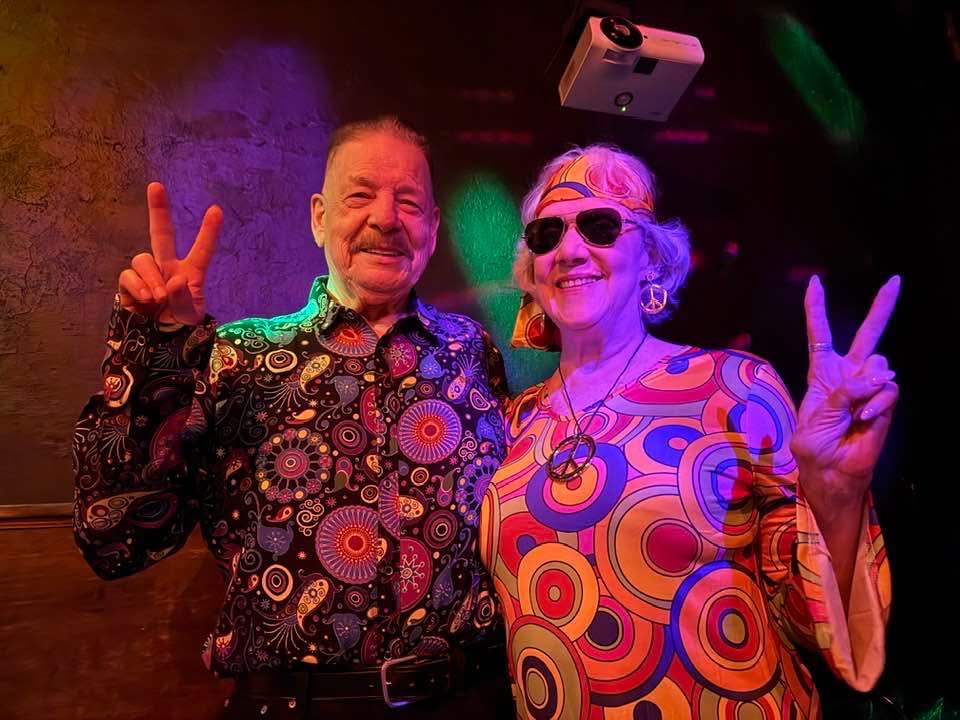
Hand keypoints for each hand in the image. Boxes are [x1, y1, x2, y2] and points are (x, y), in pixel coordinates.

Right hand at [117, 182, 221, 324]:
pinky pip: (128, 275)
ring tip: (158, 298)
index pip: (201, 251)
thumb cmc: (181, 330)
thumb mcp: (191, 317)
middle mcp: (168, 269)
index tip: (216, 210)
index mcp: (190, 275)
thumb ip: (184, 298)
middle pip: (161, 234)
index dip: (208, 232)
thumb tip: (173, 279)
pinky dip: (137, 286)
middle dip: (158, 210)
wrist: (159, 348)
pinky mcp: (128, 286)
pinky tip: (146, 299)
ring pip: (143, 259)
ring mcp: (147, 276)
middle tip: (156, 185)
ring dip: (151, 277)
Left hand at [790, 275, 899, 517]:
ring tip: (856, 411)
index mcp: (821, 374)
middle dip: (882, 307)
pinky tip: (866, 418)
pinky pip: (889, 389)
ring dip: (867, 385)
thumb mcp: (813, 421)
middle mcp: (848, 376)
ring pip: (880, 364)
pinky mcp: (886, 403)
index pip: (819, 336)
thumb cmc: (814, 449)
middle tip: (895, 281)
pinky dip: (877, 402)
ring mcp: (870, 388)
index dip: (817, 310)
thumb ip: (838, 396)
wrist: (832, 473)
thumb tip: (873, 378)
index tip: (815, 283)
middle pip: (868, 335)